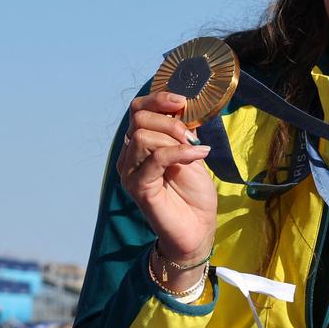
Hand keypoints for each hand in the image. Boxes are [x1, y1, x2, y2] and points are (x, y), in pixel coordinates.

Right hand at [115, 91, 215, 287]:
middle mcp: (129, 157)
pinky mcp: (138, 188)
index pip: (137, 110)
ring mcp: (130, 173)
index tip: (182, 102)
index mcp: (140, 144)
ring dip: (174, 137)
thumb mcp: (191, 152)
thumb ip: (182, 131)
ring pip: (143, 136)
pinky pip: (156, 158)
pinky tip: (199, 155)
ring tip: (194, 150)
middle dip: (170, 120)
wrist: (197, 227)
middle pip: (138, 118)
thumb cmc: (194, 192)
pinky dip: (181, 152)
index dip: (158, 100)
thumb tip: (183, 107)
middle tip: (191, 135)